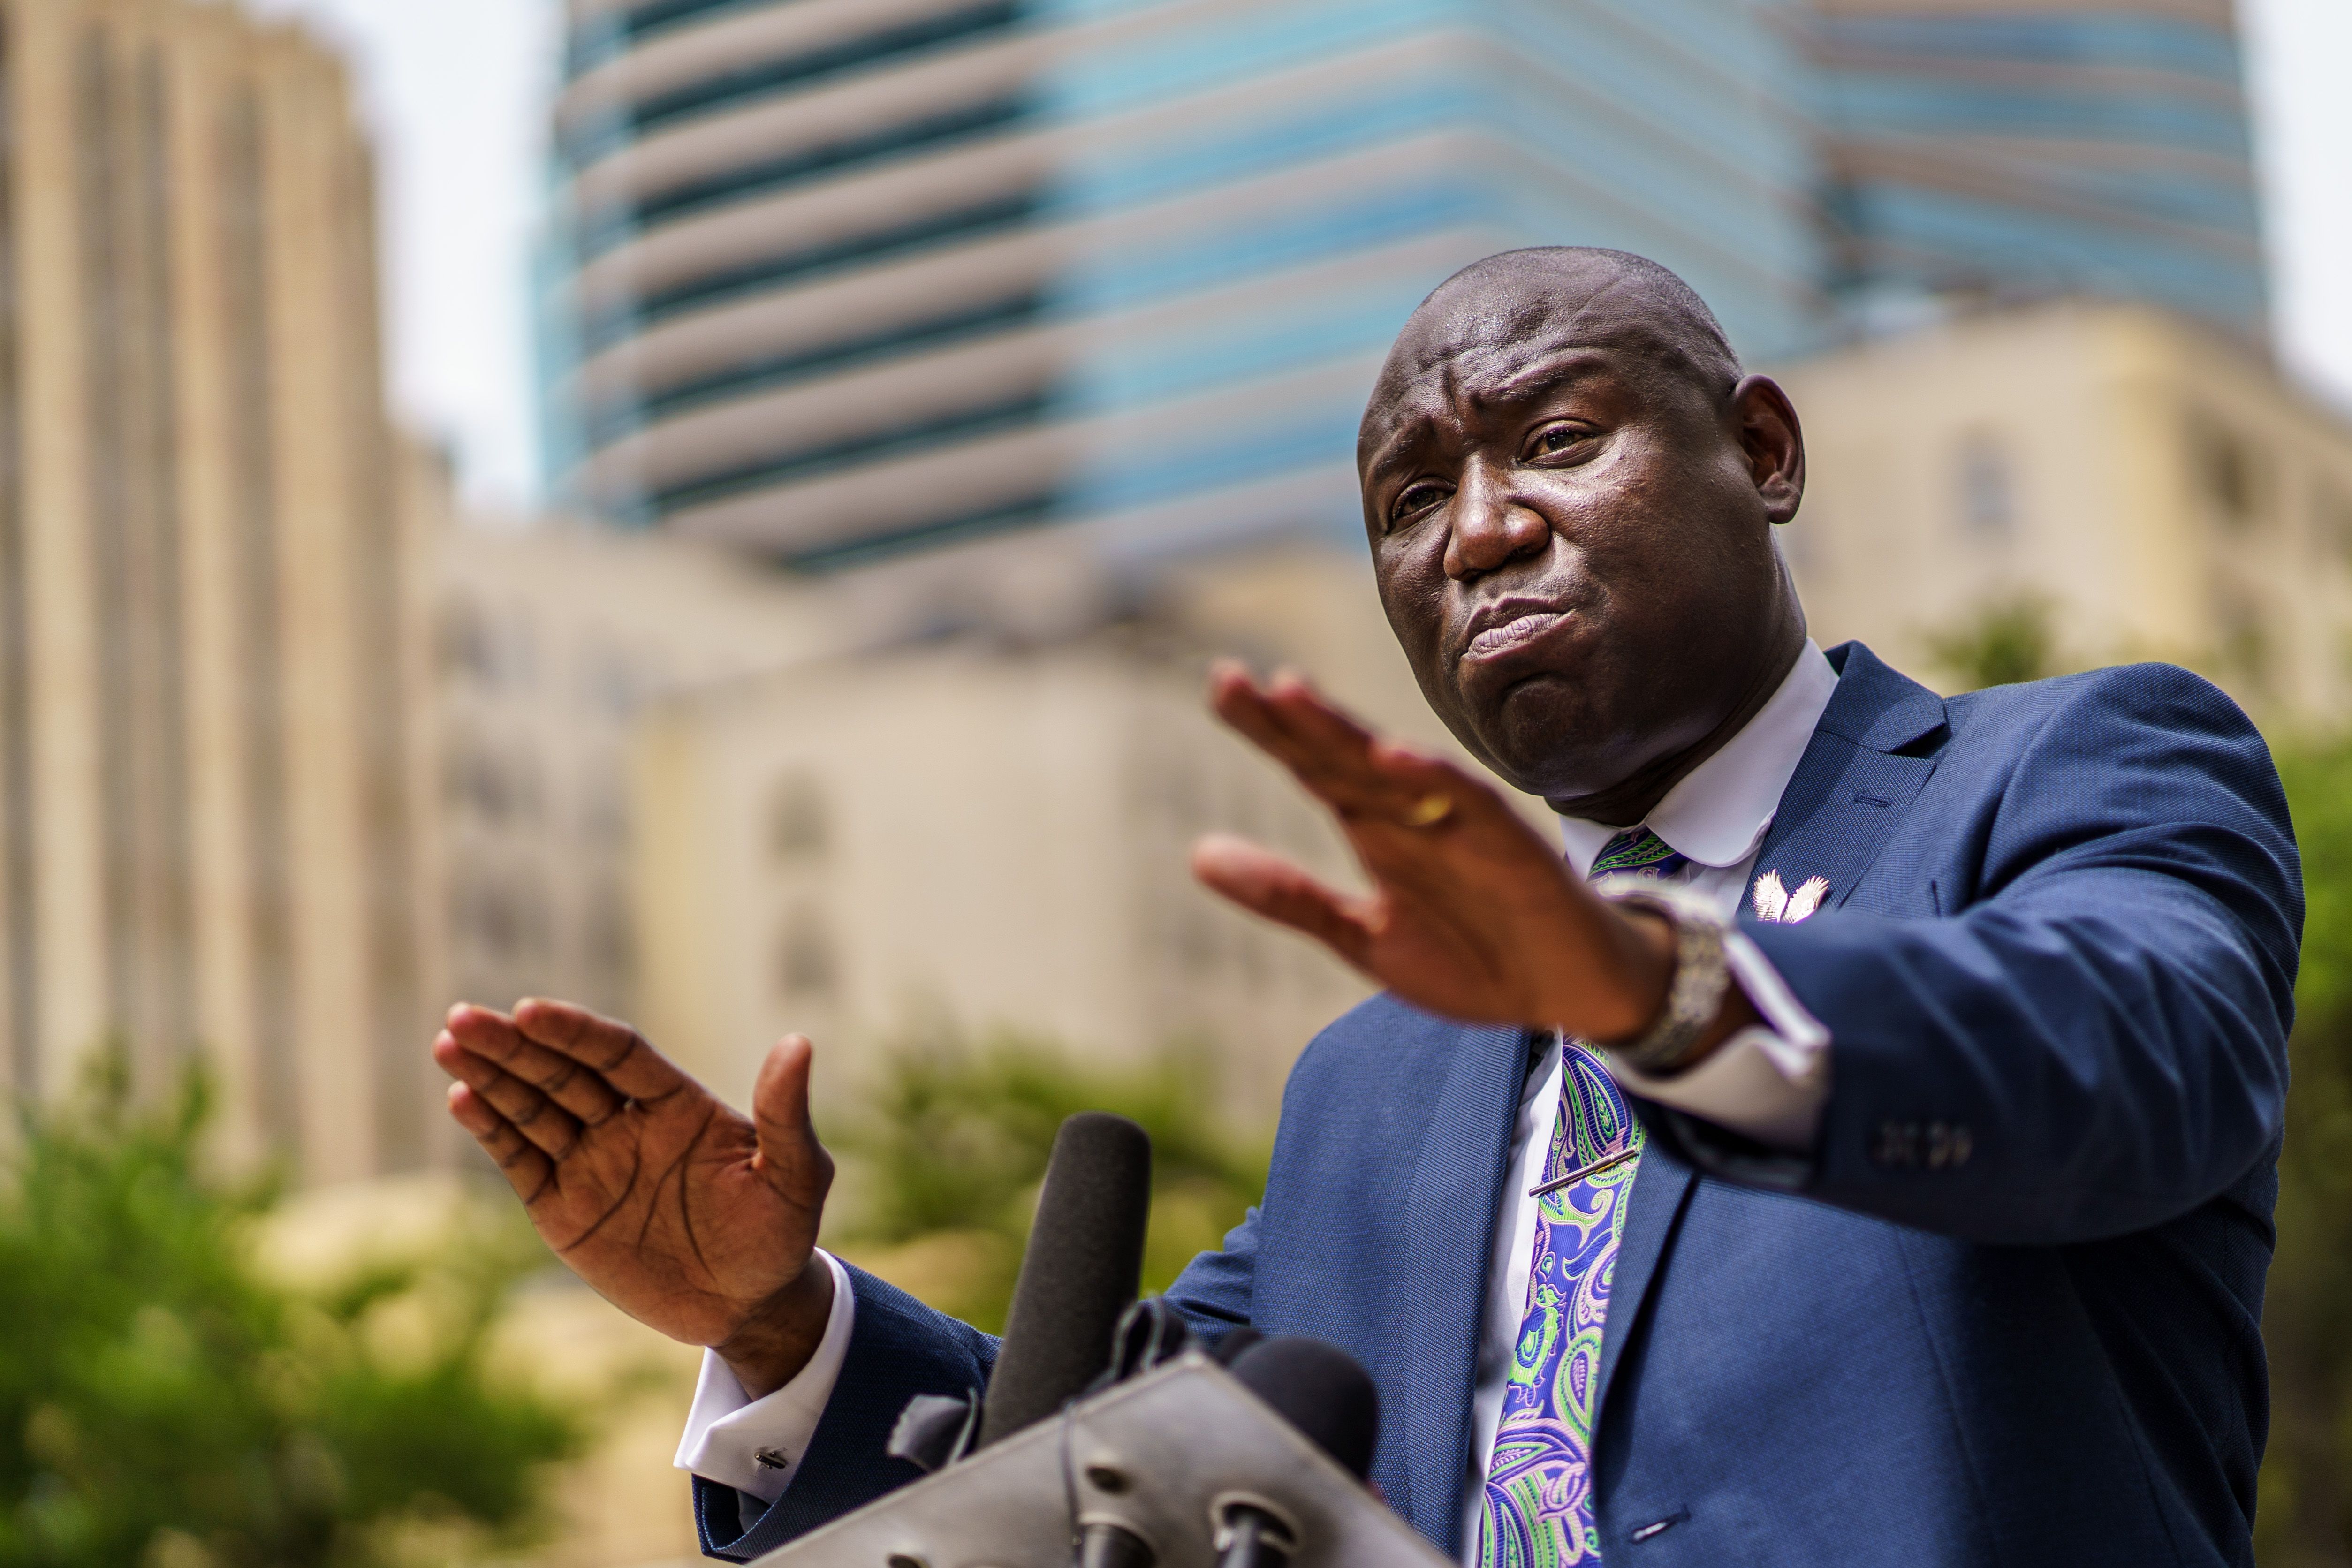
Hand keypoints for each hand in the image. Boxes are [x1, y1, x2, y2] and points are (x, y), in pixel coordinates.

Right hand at [432, 1000, 835, 1398]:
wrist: (748, 1307)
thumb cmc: (780, 1235)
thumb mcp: (797, 1176)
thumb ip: (785, 1114)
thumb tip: (799, 1042)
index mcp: (678, 1103)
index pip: (617, 1055)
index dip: (574, 1033)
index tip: (530, 1010)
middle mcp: (627, 1122)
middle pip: (562, 1073)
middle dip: (513, 1046)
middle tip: (463, 1017)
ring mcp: (591, 1162)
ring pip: (532, 1110)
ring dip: (490, 1078)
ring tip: (450, 1044)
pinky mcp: (563, 1206)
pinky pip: (521, 1161)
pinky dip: (492, 1130)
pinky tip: (461, 1099)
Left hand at [1192, 664, 1750, 1048]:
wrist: (1568, 994)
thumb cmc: (1472, 955)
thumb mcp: (1362, 937)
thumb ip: (1287, 896)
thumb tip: (1196, 854)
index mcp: (1377, 829)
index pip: (1313, 766)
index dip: (1269, 729)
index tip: (1221, 686)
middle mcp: (1413, 814)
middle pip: (1341, 756)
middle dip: (1289, 719)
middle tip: (1228, 680)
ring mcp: (1462, 827)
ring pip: (1395, 768)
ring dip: (1344, 732)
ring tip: (1292, 693)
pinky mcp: (1511, 850)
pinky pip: (1472, 806)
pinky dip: (1435, 780)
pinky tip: (1395, 756)